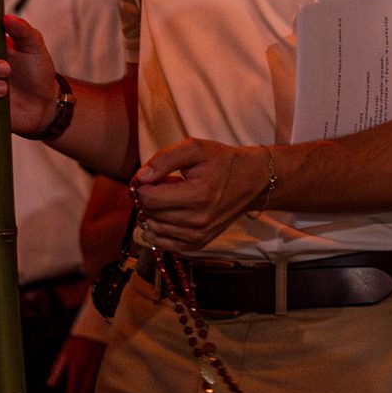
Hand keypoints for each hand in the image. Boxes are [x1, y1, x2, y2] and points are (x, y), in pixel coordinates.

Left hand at [47, 335, 105, 392]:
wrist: (99, 325)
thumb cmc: (78, 339)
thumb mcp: (64, 351)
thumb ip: (58, 369)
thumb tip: (50, 385)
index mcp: (77, 368)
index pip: (73, 392)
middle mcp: (89, 372)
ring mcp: (99, 372)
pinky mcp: (106, 371)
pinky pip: (100, 391)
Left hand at [132, 139, 270, 252]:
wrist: (251, 181)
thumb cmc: (221, 162)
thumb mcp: (195, 148)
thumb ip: (164, 160)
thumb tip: (140, 178)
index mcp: (198, 196)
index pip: (149, 199)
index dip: (142, 185)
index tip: (151, 176)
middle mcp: (198, 221)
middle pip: (149, 214)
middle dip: (149, 197)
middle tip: (165, 184)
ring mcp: (199, 236)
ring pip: (153, 229)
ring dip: (154, 213)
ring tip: (172, 198)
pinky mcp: (198, 244)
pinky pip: (163, 243)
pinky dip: (159, 229)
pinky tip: (168, 214)